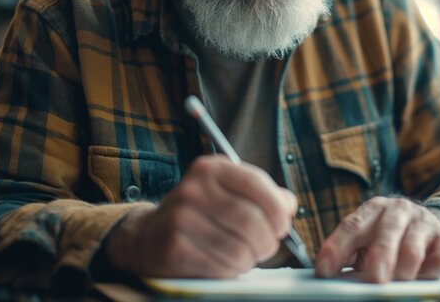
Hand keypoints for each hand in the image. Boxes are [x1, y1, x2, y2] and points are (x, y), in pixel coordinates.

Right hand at [105, 156, 297, 277]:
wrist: (150, 236)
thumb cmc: (201, 214)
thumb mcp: (228, 192)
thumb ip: (263, 195)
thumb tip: (289, 204)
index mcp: (211, 169)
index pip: (257, 185)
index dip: (278, 210)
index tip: (282, 226)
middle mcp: (193, 189)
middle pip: (252, 221)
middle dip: (267, 241)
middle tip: (265, 247)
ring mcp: (180, 218)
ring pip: (240, 248)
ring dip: (250, 259)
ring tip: (244, 256)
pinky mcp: (175, 248)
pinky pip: (222, 266)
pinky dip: (233, 271)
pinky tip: (226, 265)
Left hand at [315, 197, 439, 282]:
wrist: (432, 223)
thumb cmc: (391, 237)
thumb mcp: (368, 238)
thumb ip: (352, 253)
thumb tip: (332, 276)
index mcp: (373, 210)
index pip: (351, 226)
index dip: (337, 248)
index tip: (325, 270)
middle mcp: (397, 211)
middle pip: (386, 234)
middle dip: (378, 259)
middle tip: (373, 280)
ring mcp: (423, 222)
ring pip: (412, 248)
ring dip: (403, 270)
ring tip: (396, 283)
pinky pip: (439, 258)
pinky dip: (428, 273)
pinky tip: (420, 277)